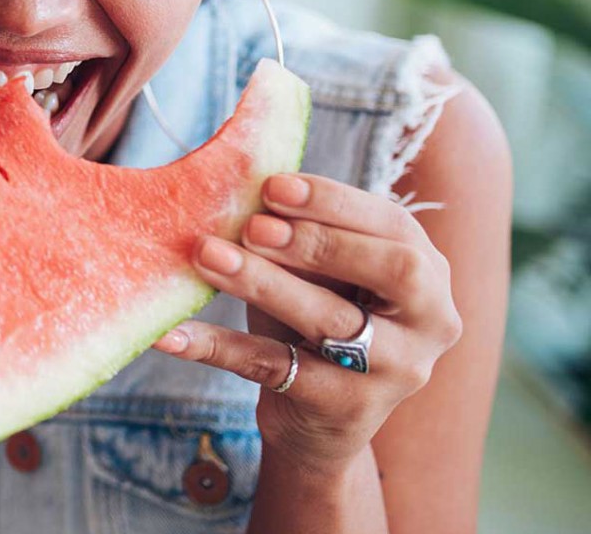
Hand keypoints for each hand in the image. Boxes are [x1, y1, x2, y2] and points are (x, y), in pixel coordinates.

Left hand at [153, 173, 462, 475]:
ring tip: (207, 255)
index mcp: (428, 271)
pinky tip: (170, 334)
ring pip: (332, 321)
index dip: (334, 202)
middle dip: (318, 242)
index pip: (394, 225)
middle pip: (392, 271)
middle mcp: (431, 322)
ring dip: (264, 283)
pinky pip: (274, 367)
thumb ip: (300, 233)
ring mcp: (396, 370)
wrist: (318, 416)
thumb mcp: (318, 272)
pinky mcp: (346, 407)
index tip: (273, 186)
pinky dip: (217, 347)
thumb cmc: (317, 318)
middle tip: (252, 226)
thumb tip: (243, 183)